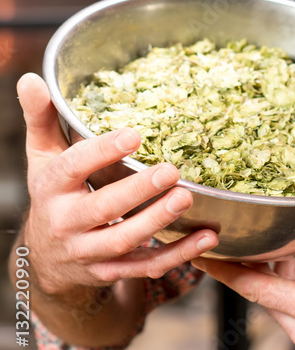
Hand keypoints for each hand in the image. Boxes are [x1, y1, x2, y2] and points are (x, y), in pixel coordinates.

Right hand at [17, 73, 218, 295]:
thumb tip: (31, 78)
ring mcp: (88, 251)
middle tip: (171, 170)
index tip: (135, 134)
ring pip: (124, 241)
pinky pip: (146, 267)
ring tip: (186, 198)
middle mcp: (67, 222)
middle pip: (102, 208)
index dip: (102, 151)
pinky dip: (178, 255)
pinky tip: (207, 237)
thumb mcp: (42, 155)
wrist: (46, 258)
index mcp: (52, 186)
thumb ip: (41, 117)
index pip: (74, 167)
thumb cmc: (54, 193)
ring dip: (157, 221)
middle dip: (137, 191)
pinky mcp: (111, 271)